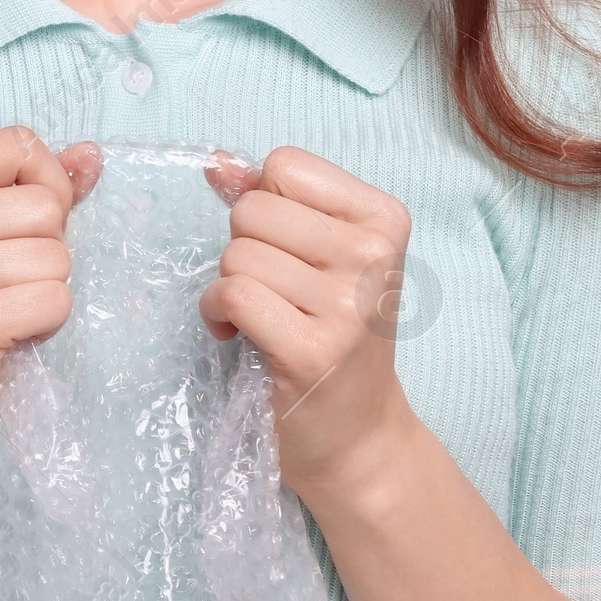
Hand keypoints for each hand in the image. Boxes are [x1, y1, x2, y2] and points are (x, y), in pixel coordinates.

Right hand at [0, 126, 102, 497]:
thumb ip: (34, 190)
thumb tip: (91, 155)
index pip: (20, 144)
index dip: (44, 187)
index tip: (15, 231)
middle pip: (46, 205)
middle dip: (46, 251)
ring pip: (56, 257)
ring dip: (44, 293)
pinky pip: (55, 300)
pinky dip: (45, 325)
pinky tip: (5, 340)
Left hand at [199, 145, 417, 508]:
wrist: (359, 436)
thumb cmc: (332, 336)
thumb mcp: (319, 257)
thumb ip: (270, 201)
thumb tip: (217, 164)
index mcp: (384, 218)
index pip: (285, 165)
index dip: (265, 204)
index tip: (283, 249)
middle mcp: (374, 255)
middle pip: (254, 209)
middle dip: (243, 247)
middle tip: (270, 289)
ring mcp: (347, 304)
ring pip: (237, 253)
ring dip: (227, 286)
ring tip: (256, 316)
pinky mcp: (312, 349)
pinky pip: (232, 294)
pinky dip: (215, 314)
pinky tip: (234, 334)